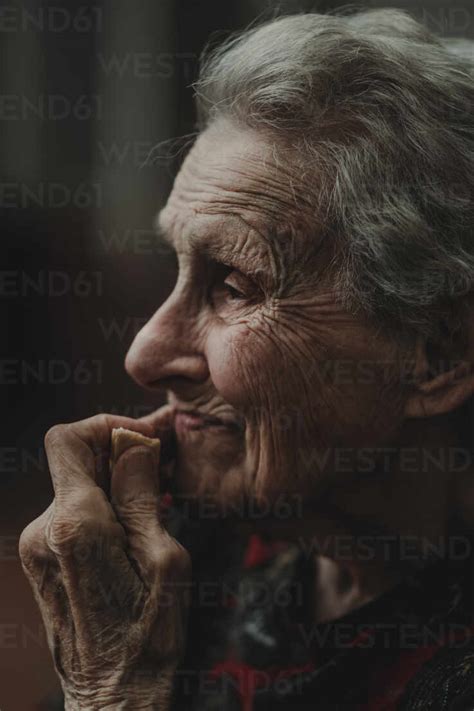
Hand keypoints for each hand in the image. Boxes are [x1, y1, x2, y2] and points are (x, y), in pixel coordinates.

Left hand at [19, 412, 190, 709]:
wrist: (114, 694)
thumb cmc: (147, 635)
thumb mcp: (164, 559)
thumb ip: (142, 496)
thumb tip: (133, 445)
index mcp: (76, 525)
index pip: (68, 439)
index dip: (106, 426)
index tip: (144, 441)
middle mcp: (45, 530)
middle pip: (74, 459)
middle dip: (118, 452)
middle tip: (163, 466)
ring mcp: (38, 546)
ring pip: (76, 483)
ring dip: (114, 479)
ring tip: (156, 498)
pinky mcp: (42, 559)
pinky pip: (73, 510)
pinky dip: (104, 503)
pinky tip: (135, 524)